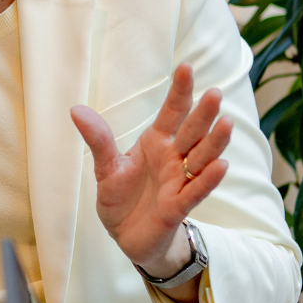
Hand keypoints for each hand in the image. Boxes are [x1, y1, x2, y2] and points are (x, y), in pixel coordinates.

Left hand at [71, 63, 230, 282]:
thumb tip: (76, 110)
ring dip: (214, 143)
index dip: (180, 91)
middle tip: (215, 94)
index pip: (172, 112)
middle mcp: (173, 158)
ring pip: (201, 159)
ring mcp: (178, 181)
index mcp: (156, 142)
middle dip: (203, 114)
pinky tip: (222, 166)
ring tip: (226, 124)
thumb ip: (98, 139)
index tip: (186, 66)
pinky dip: (208, 180)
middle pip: (192, 132)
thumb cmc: (120, 197)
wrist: (126, 235)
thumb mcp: (105, 167)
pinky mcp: (177, 206)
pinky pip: (195, 191)